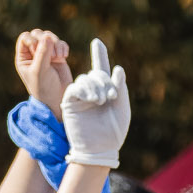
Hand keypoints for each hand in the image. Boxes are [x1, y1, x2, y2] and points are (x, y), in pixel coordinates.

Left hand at [16, 29, 72, 110]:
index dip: (32, 41)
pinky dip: (63, 47)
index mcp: (24, 57)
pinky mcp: (58, 55)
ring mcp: (47, 54)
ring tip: (58, 57)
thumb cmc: (44, 87)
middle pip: (38, 34)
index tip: (37, 52)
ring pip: (50, 37)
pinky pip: (61, 43)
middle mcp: (34, 54)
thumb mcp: (40, 70)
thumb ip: (42, 53)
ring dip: (56, 44)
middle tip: (51, 55)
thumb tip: (47, 36)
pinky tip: (64, 56)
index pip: (25, 38)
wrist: (59, 98)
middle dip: (46, 41)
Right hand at [60, 39, 130, 168]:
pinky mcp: (70, 103)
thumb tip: (118, 68)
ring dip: (95, 86)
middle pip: (95, 74)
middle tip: (112, 96)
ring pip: (85, 79)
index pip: (101, 69)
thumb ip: (120, 89)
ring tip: (101, 101)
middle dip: (104, 81)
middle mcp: (92, 92)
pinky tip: (92, 99)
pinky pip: (75, 88)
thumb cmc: (113, 132)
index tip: (97, 42)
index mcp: (105, 91)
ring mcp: (80, 97)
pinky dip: (84, 90)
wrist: (100, 149)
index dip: (99, 55)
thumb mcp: (122, 109)